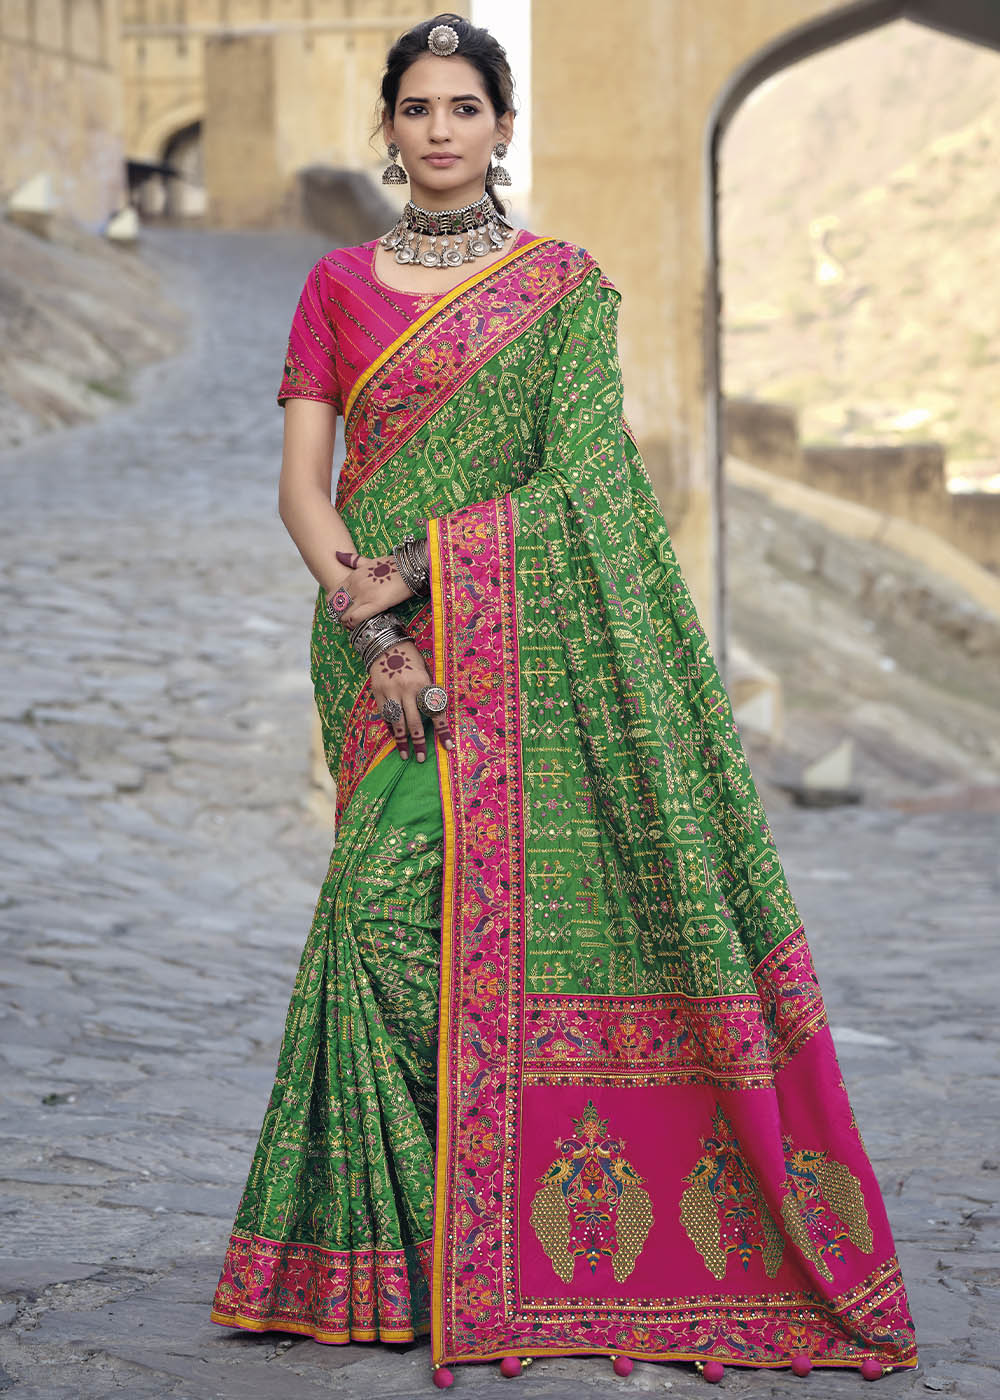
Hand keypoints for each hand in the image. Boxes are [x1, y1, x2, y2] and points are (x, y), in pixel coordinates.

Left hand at [326, 549, 414, 628]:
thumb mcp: (370, 560)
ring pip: (344, 615)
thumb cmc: (392, 565)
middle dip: (339, 616)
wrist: (409, 568)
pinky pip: (356, 618)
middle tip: (346, 620)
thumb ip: (353, 560)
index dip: (334, 606)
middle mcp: (355, 585)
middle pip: (337, 606)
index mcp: (353, 576)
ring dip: (346, 622)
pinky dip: (354, 624)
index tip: (341, 611)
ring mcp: (364, 595)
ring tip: (353, 624)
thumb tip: (337, 554)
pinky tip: (360, 625)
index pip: (333, 594)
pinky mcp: (375, 604)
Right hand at [369, 637, 454, 761]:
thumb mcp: (425, 671)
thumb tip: (434, 714)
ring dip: (401, 740)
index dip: (442, 731)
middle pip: (414, 721)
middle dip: (419, 742)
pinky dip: (390, 727)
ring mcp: (390, 691)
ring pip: (397, 721)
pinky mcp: (377, 692)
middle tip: (421, 758)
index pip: (435, 712)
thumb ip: (427, 692)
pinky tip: (394, 737)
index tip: (448, 747)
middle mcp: (407, 689)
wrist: (386, 643)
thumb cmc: (410, 658)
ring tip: (405, 754)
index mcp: (423, 683)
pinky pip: (384, 714)